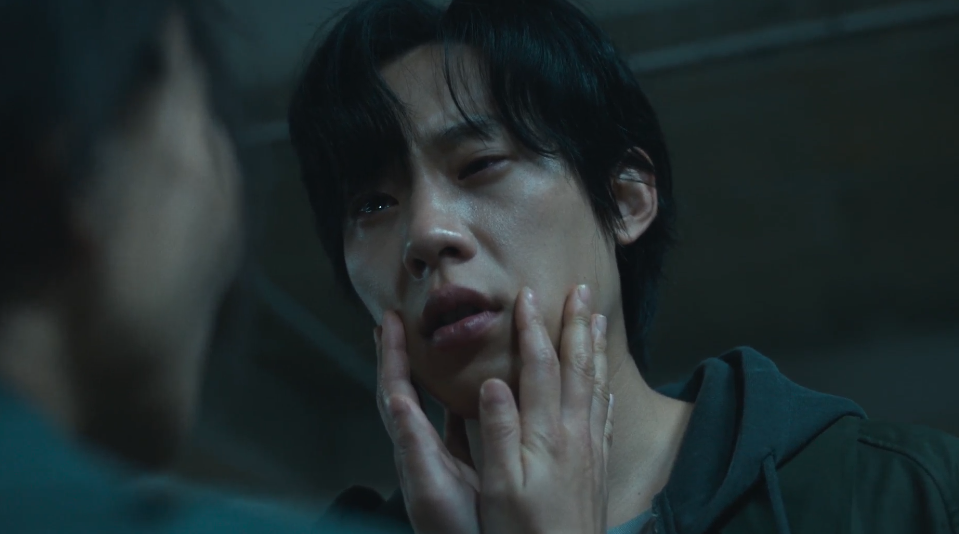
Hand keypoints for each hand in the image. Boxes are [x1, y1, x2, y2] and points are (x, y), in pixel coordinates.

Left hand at [375, 310, 480, 533]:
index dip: (389, 355)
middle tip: (394, 322)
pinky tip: (465, 390)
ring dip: (418, 372)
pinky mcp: (457, 468)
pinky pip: (450, 422)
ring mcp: (436, 458)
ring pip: (423, 404)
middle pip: (400, 391)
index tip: (389, 320)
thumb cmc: (453, 530)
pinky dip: (451, 399)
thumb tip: (395, 396)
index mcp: (411, 449)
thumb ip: (414, 443)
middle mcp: (418, 449)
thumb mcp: (432, 487)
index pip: (394, 390)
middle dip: (394, 355)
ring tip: (424, 345)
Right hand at [476, 285, 612, 533]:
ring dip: (595, 348)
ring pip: (596, 384)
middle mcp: (574, 433)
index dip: (533, 329)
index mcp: (546, 433)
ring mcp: (591, 448)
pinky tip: (607, 384)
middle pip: (577, 366)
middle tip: (581, 289)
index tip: (527, 296)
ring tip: (598, 319)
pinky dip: (606, 390)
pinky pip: (606, 415)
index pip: (540, 367)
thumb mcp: (498, 488)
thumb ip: (497, 433)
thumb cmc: (522, 533)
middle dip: (576, 325)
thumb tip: (493, 383)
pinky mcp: (598, 465)